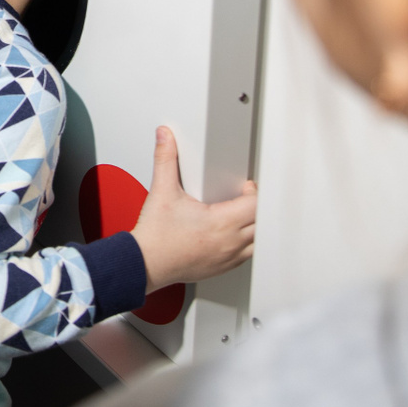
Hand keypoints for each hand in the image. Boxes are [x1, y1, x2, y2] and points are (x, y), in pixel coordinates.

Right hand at [128, 126, 258, 289]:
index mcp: (221, 222)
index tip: (243, 187)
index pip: (256, 205)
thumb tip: (165, 138)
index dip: (253, 192)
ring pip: (258, 242)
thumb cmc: (155, 236)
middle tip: (244, 198)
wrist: (145, 263)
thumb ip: (165, 159)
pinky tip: (231, 235)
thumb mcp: (162, 192)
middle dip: (257, 207)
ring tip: (240, 216)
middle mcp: (229, 243)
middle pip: (262, 222)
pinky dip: (246, 244)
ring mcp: (227, 258)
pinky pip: (246, 256)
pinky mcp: (222, 268)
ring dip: (254, 227)